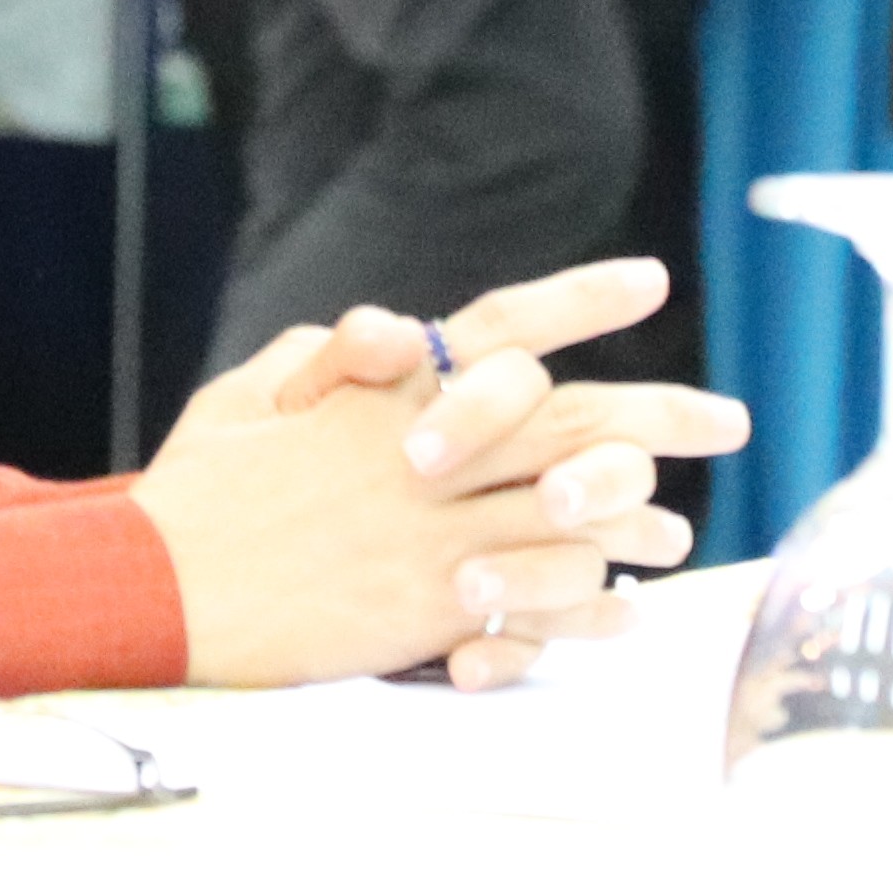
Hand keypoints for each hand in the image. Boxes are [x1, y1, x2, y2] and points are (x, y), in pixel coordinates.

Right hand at [134, 263, 751, 688]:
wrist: (161, 586)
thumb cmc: (195, 489)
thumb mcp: (247, 394)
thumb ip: (322, 358)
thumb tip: (381, 342)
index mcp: (389, 394)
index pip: (502, 327)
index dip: (581, 300)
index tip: (652, 282)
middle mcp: (429, 456)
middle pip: (568, 420)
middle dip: (658, 414)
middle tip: (732, 417)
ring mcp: (437, 533)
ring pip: (568, 514)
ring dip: (634, 519)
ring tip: (680, 531)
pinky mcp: (430, 607)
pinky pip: (537, 602)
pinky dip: (585, 607)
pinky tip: (625, 610)